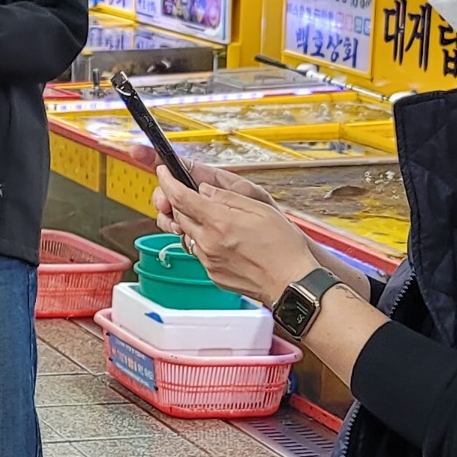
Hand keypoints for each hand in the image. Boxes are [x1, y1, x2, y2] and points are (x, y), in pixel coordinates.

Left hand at [154, 165, 321, 307]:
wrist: (292, 283)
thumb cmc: (284, 249)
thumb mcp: (260, 209)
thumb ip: (227, 198)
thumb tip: (206, 190)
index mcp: (220, 222)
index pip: (180, 197)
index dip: (168, 181)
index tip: (164, 173)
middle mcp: (209, 243)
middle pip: (179, 216)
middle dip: (178, 202)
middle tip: (188, 193)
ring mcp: (209, 261)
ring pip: (187, 235)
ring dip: (192, 223)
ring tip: (214, 219)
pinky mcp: (213, 274)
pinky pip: (199, 253)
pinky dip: (204, 242)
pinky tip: (222, 239)